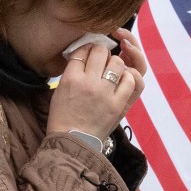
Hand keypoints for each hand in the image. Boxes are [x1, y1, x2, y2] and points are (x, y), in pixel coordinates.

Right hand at [49, 27, 148, 141]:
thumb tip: (84, 55)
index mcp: (71, 78)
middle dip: (102, 52)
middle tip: (101, 59)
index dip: (87, 48)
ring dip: (116, 63)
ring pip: (118, 62)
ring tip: (113, 69)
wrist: (72, 142)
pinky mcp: (118, 104)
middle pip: (100, 51)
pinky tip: (123, 80)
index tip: (88, 53)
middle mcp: (89, 82)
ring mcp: (105, 93)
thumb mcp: (60, 90)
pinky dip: (129, 77)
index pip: (82, 50)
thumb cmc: (63, 117)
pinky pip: (131, 80)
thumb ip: (72, 71)